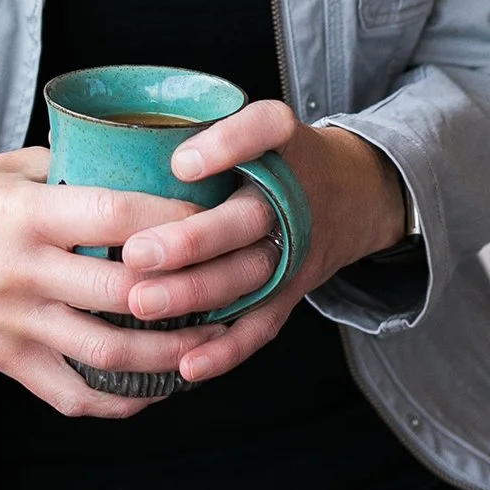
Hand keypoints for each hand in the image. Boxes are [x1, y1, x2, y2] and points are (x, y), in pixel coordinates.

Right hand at [0, 150, 207, 416]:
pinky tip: (158, 389)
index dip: (173, 222)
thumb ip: (73, 170)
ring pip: (108, 355)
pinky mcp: (3, 358)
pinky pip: (71, 393)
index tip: (215, 215)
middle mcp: (22, 273)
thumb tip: (139, 165)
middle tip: (232, 282)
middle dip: (188, 293)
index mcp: (25, 215)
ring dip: (171, 355)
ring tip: (213, 341)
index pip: (115, 218)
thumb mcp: (9, 165)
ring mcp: (13, 323)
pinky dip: (120, 401)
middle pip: (124, 294)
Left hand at [117, 102, 407, 386]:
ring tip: (142, 304)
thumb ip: (207, 128)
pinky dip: (227, 349)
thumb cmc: (279, 155)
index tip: (180, 163)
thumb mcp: (259, 124)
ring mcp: (295, 248)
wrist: (356, 193)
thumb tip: (132, 149)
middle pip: (246, 219)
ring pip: (247, 275)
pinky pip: (262, 324)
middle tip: (136, 254)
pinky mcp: (292, 290)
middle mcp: (293, 196)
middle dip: (191, 240)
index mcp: (284, 142)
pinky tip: (187, 365)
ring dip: (195, 294)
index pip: (266, 130)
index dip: (228, 146)